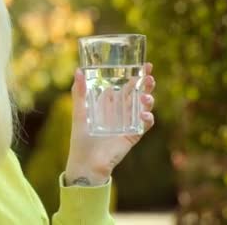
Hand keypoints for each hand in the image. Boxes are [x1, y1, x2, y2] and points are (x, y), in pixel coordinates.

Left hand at [64, 63, 155, 185]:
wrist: (87, 161)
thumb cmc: (81, 137)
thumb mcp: (79, 112)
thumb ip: (79, 92)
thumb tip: (77, 70)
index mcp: (110, 103)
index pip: (126, 85)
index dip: (136, 75)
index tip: (144, 65)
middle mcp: (121, 111)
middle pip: (139, 93)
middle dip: (146, 84)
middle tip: (149, 77)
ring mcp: (129, 123)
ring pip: (144, 107)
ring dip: (148, 100)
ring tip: (146, 98)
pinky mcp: (133, 135)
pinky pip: (144, 125)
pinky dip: (147, 119)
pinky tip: (145, 115)